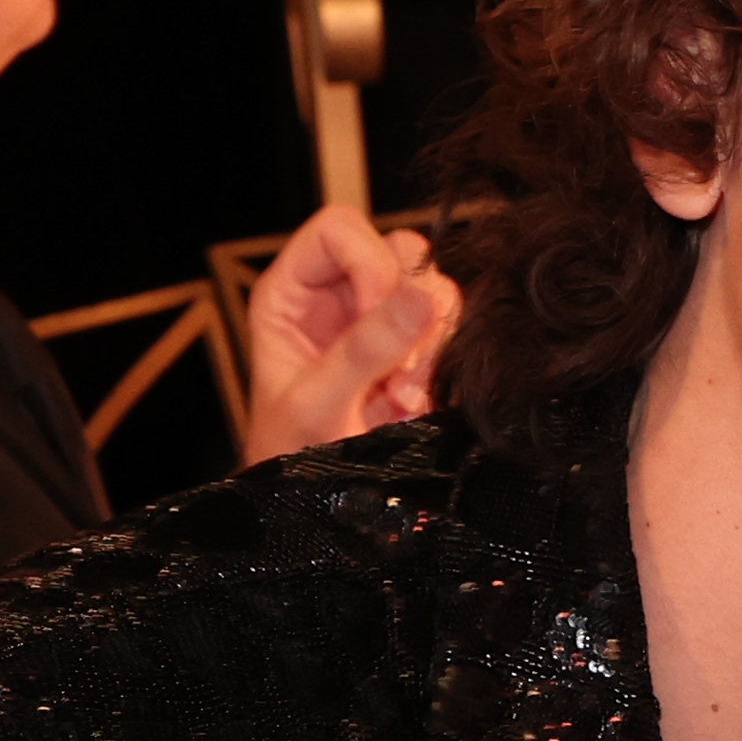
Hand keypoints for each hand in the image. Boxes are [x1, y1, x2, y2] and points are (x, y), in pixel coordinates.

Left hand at [240, 205, 457, 461]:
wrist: (312, 511)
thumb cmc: (290, 457)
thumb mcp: (317, 402)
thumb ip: (363, 349)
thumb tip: (420, 297)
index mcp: (293, 292)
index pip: (339, 229)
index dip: (368, 261)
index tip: (379, 314)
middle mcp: (338, 296)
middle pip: (398, 251)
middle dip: (410, 306)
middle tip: (398, 364)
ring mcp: (379, 323)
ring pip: (434, 289)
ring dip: (431, 341)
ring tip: (403, 393)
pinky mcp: (413, 353)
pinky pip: (451, 330)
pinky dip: (443, 364)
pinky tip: (414, 402)